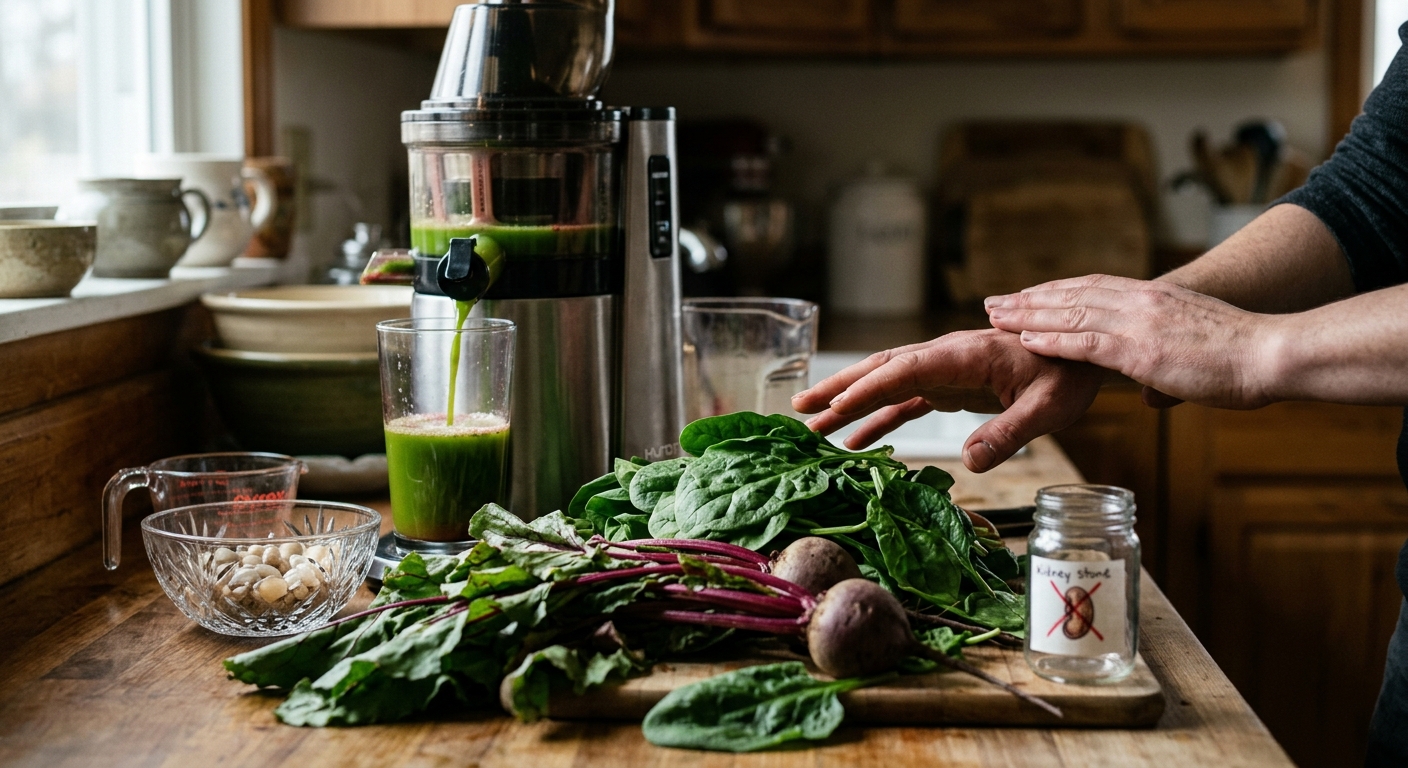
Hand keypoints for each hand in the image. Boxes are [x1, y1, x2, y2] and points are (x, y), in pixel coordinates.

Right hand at [790, 329, 1103, 472]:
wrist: (1082, 352)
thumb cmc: (1068, 375)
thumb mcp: (1046, 410)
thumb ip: (1007, 433)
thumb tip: (970, 465)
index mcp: (963, 355)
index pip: (904, 369)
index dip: (867, 387)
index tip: (833, 406)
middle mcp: (944, 357)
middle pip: (880, 369)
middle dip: (837, 389)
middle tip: (797, 409)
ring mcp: (943, 370)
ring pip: (885, 383)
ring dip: (849, 403)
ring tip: (812, 427)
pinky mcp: (949, 385)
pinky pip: (905, 401)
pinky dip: (878, 418)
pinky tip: (856, 442)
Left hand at [985, 274, 1278, 409]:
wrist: (1272, 353)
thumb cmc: (1244, 360)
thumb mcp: (1197, 357)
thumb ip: (1166, 373)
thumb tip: (1151, 398)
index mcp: (1156, 296)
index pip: (1093, 287)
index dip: (1055, 291)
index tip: (1026, 295)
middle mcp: (1142, 301)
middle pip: (1073, 294)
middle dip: (1030, 299)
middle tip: (994, 302)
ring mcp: (1140, 323)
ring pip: (1072, 312)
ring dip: (1029, 315)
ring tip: (996, 316)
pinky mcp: (1142, 349)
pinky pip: (1088, 341)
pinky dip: (1054, 339)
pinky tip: (1028, 340)